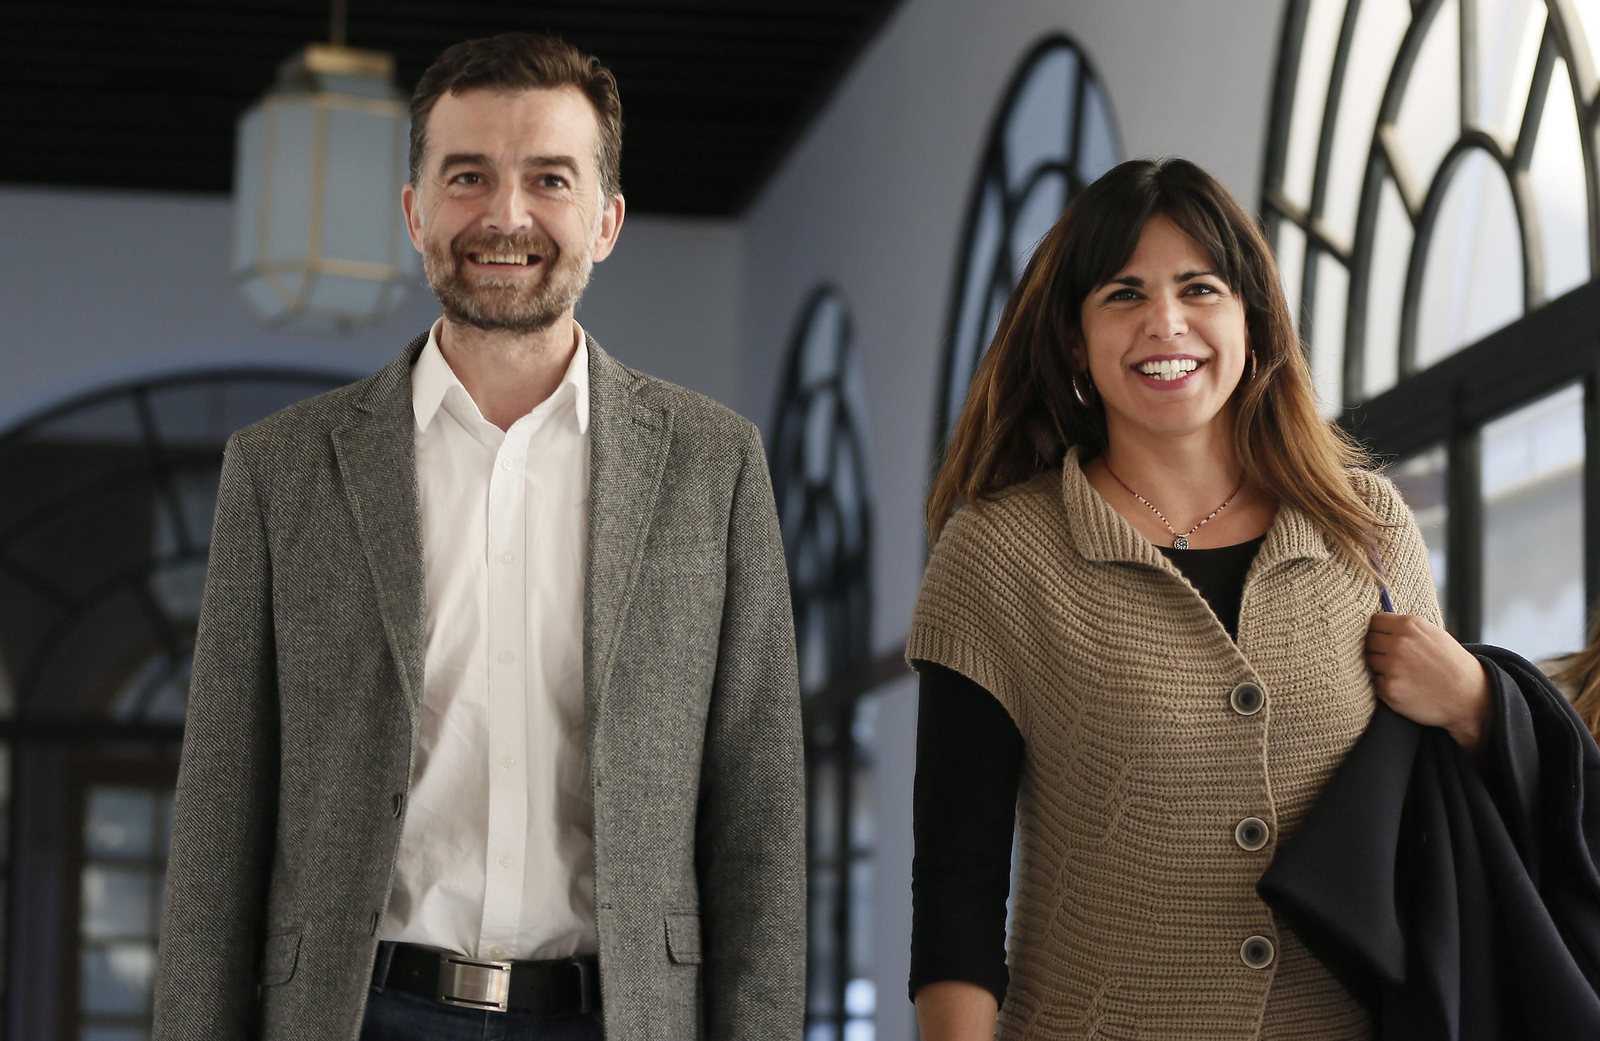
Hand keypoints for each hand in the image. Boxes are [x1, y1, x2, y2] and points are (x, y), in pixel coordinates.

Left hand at [1365, 613, 1491, 752]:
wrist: (1470, 697)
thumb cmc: (1452, 665)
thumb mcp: (1434, 634)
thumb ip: (1407, 628)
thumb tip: (1378, 623)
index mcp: (1410, 625)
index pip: (1374, 622)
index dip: (1378, 632)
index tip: (1385, 640)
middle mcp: (1399, 643)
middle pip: (1368, 640)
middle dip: (1377, 649)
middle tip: (1394, 660)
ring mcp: (1393, 666)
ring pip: (1369, 660)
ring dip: (1379, 667)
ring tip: (1403, 673)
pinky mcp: (1390, 688)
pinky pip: (1374, 681)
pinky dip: (1385, 685)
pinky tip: (1404, 686)